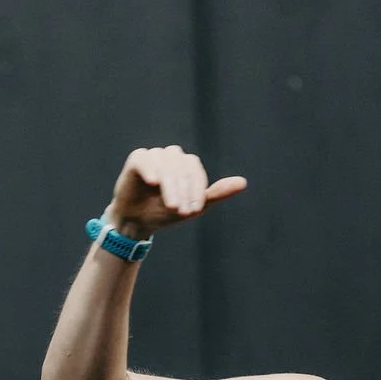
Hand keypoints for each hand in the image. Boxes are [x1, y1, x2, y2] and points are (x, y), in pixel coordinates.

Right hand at [105, 146, 246, 236]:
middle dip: (183, 190)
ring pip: (165, 162)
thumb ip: (217, 194)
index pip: (194, 170)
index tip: (194, 210)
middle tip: (180, 211)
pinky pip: (145, 159)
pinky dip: (151, 168)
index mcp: (186, 165)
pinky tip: (154, 182)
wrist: (137, 223)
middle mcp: (172, 157)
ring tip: (170, 205)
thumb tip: (243, 182)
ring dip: (170, 184)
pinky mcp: (137, 159)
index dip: (196, 190)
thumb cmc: (164, 213)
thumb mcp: (194, 207)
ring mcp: (154, 156)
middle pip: (181, 166)